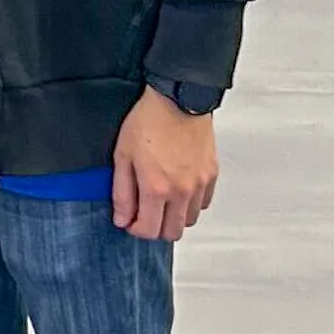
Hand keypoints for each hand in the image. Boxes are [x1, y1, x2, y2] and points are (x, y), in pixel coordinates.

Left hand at [110, 87, 217, 240]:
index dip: (135, 229)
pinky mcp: (211, 176)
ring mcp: (199, 185)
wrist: (177, 101)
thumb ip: (122, 192)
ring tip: (160, 199)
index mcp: (156, 188)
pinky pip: (203, 204)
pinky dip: (191, 204)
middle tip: (144, 212)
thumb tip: (122, 219)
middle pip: (173, 233)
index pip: (149, 230)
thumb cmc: (147, 122)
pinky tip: (178, 189)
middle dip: (155, 228)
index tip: (129, 220)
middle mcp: (181, 192)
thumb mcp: (122, 155)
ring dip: (174, 217)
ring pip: (190, 220)